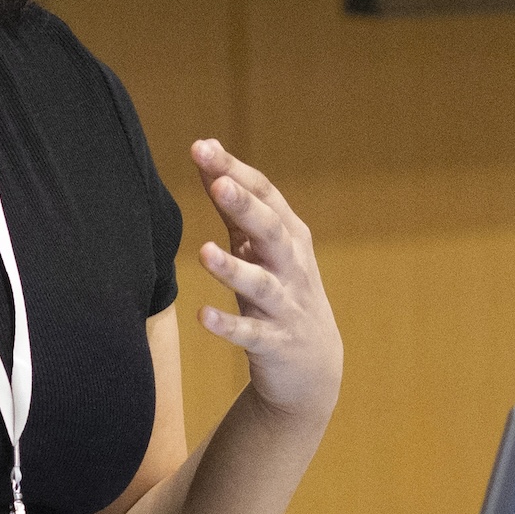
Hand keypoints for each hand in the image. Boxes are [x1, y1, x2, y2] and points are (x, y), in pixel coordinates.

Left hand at [191, 139, 341, 423]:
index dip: (234, 171)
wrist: (313, 366)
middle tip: (218, 183)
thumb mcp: (262, 247)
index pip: (266, 195)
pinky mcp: (275, 343)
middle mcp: (292, 267)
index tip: (201, 147)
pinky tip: (203, 316)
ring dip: (234, 268)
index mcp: (289, 236)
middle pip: (271, 231)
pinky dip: (229, 325)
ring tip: (204, 251)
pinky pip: (251, 333)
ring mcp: (286, 306)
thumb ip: (235, 204)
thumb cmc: (280, 291)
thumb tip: (207, 150)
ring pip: (262, 283)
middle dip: (245, 206)